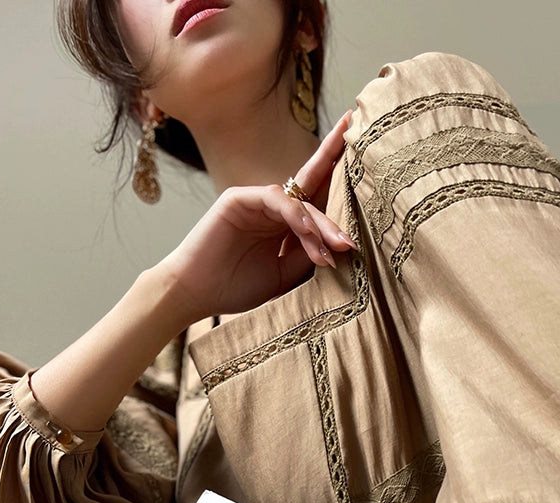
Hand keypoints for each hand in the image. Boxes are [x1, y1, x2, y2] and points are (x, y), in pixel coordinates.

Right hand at [160, 112, 356, 323]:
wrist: (197, 294)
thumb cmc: (236, 287)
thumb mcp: (285, 275)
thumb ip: (310, 254)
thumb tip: (343, 243)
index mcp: (283, 223)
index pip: (316, 195)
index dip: (337, 171)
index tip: (362, 151)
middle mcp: (272, 207)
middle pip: (312, 191)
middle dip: (337, 203)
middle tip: (355, 229)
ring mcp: (256, 200)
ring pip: (300, 202)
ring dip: (320, 226)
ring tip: (336, 248)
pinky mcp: (239, 198)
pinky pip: (278, 200)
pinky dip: (297, 217)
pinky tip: (310, 235)